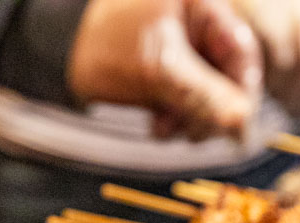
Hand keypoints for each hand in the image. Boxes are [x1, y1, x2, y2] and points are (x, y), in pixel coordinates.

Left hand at [67, 0, 263, 140]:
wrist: (55, 54)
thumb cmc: (105, 46)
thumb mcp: (159, 69)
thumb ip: (203, 94)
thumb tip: (242, 123)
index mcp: (202, 5)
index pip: (242, 50)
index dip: (244, 92)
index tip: (237, 128)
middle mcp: (196, 23)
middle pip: (227, 75)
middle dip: (213, 109)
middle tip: (193, 133)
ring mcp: (181, 48)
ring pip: (207, 93)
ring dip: (192, 119)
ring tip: (164, 129)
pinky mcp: (166, 72)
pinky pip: (186, 100)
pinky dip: (177, 118)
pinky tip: (158, 126)